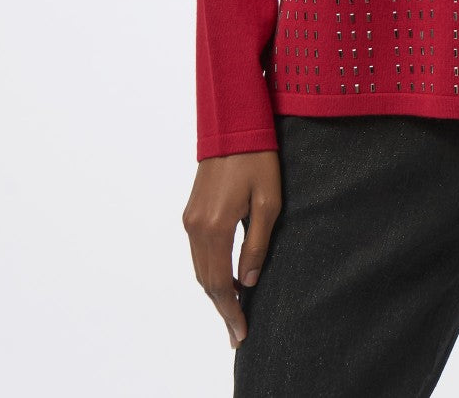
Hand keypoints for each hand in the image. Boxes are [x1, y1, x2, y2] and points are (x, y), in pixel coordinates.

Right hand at [182, 151, 281, 347]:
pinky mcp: (191, 211)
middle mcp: (196, 226)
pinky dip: (210, 271)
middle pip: (206, 280)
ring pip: (200, 268)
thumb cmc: (258, 159)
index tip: (240, 333)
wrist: (233, 125)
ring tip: (233, 312)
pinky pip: (198, 252)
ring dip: (215, 291)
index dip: (231, 311)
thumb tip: (249, 282)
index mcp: (215, 226)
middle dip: (222, 308)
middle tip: (237, 332)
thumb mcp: (268, 202)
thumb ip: (256, 245)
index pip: (220, 283)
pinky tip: (225, 280)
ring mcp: (190, 218)